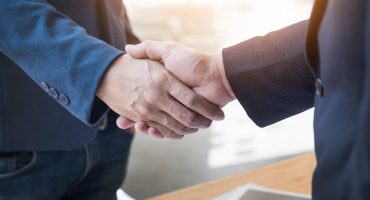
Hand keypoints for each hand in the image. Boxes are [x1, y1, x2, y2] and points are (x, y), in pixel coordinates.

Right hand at [117, 41, 235, 134]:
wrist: (216, 75)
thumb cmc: (192, 62)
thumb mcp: (168, 51)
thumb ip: (150, 48)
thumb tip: (128, 49)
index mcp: (163, 86)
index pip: (142, 98)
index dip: (130, 104)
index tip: (119, 108)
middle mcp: (168, 99)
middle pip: (147, 114)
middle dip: (135, 119)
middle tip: (122, 122)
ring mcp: (176, 110)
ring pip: (157, 124)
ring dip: (146, 127)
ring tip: (138, 125)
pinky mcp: (186, 120)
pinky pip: (169, 130)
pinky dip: (161, 133)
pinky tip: (151, 130)